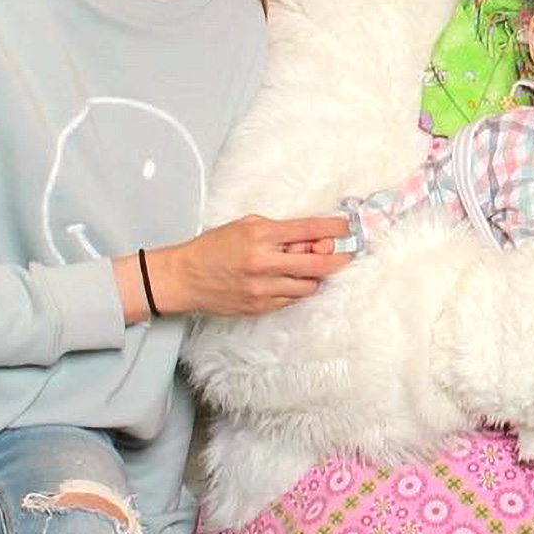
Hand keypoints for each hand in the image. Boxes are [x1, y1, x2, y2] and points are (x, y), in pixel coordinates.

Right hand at [135, 215, 350, 320]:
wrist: (185, 277)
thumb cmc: (213, 248)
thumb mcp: (245, 226)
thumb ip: (279, 231)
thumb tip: (311, 239)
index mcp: (260, 236)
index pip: (308, 230)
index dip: (334, 228)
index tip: (349, 228)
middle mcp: (264, 263)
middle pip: (317, 263)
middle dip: (337, 258)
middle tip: (345, 254)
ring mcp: (263, 288)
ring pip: (309, 285)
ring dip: (315, 277)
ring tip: (305, 268)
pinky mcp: (260, 306)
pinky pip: (292, 300)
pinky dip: (296, 290)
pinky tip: (287, 281)